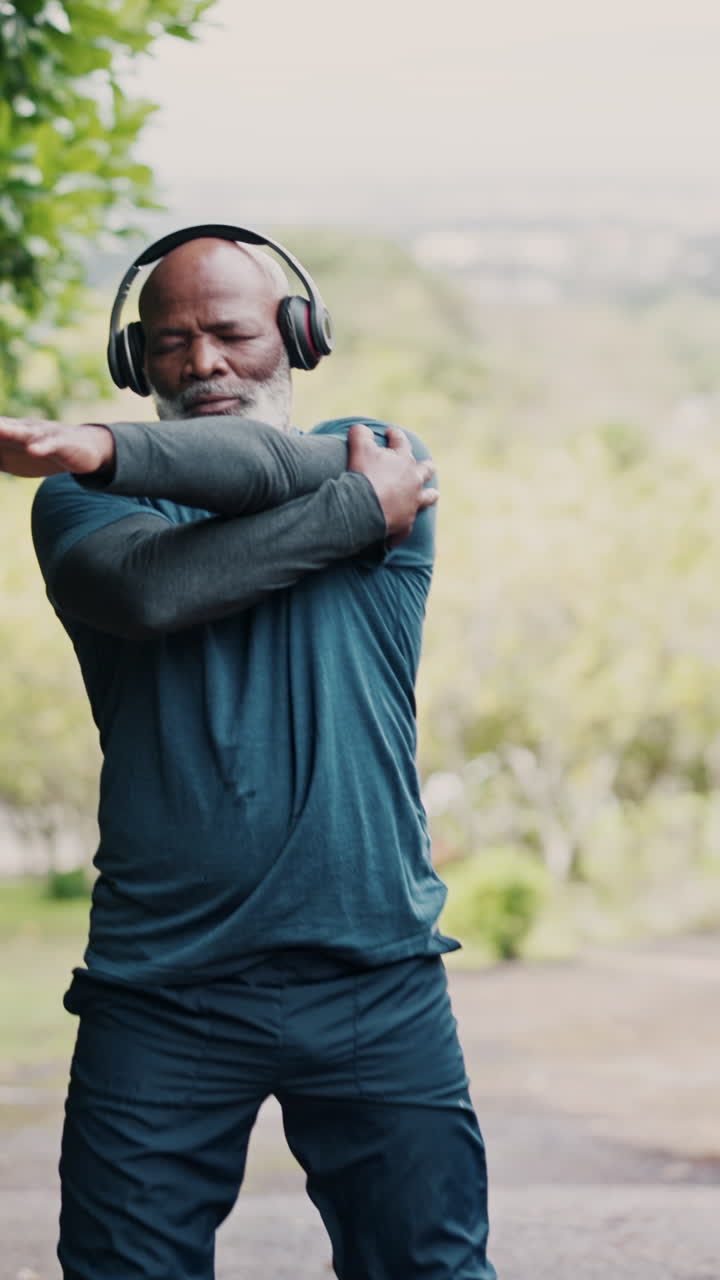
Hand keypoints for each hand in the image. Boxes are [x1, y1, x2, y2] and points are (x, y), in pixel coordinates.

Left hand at [0, 417, 114, 477]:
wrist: (87, 448)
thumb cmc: (46, 452)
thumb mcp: (16, 459)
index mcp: (12, 433)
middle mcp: (26, 429)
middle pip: (3, 428)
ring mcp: (45, 435)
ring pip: (25, 433)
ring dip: (9, 432)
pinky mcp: (63, 443)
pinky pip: (52, 444)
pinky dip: (42, 446)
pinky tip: (34, 449)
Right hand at [347, 423, 437, 546]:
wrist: (364, 508)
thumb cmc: (364, 476)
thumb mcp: (359, 448)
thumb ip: (360, 434)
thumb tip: (361, 428)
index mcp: (404, 460)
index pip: (401, 442)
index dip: (395, 436)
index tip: (390, 433)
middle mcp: (414, 480)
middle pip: (426, 470)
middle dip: (426, 466)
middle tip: (427, 465)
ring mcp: (413, 502)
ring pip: (427, 497)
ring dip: (430, 495)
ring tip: (433, 494)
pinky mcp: (406, 522)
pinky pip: (406, 528)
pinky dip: (401, 531)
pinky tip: (397, 537)